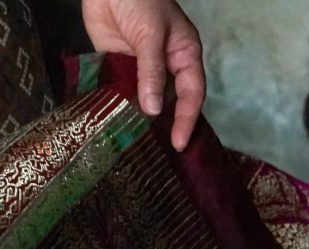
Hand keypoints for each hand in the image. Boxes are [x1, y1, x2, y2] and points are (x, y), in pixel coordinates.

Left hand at [82, 0, 205, 151]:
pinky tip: (116, 123)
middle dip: (166, 125)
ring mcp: (141, 67)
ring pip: (145, 99)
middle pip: (170, 101)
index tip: (178, 142)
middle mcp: (166, 65)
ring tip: (138, 145)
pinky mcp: (117, 65)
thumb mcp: (151, 34)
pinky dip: (119, 105)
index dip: (186, 119)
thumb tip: (152, 109)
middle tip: (162, 153)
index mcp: (185, 56)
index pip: (191, 94)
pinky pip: (121, 90)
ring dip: (140, 118)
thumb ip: (151, 71)